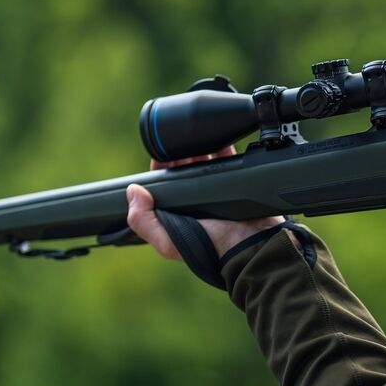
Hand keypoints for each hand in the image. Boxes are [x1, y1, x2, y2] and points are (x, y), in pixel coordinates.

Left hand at [126, 146, 285, 260]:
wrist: (252, 245)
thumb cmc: (212, 248)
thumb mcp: (168, 242)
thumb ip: (144, 222)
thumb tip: (133, 191)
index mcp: (178, 212)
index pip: (163, 184)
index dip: (160, 168)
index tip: (160, 155)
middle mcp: (196, 201)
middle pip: (184, 170)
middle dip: (180, 155)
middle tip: (178, 142)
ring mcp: (217, 191)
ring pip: (204, 162)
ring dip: (199, 149)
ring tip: (195, 137)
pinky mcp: (237, 182)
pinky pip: (229, 158)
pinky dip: (222, 147)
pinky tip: (217, 138)